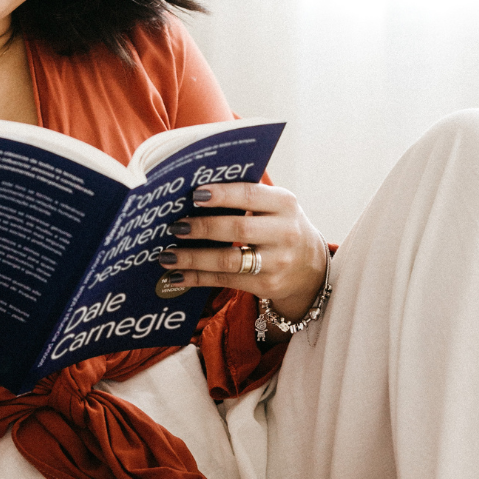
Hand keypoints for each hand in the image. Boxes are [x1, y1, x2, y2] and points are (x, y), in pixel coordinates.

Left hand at [158, 183, 326, 323]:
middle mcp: (285, 232)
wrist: (311, 267)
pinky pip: (226, 281)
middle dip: (202, 227)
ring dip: (193, 258)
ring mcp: (277, 262)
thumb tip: (193, 192)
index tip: (194, 194)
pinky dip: (197, 278)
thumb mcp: (274, 206)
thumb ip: (244, 197)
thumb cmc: (279, 226)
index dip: (221, 195)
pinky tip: (177, 276)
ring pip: (228, 260)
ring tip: (167, 255)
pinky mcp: (267, 286)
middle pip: (237, 228)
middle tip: (175, 226)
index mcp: (284, 204)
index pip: (250, 195)